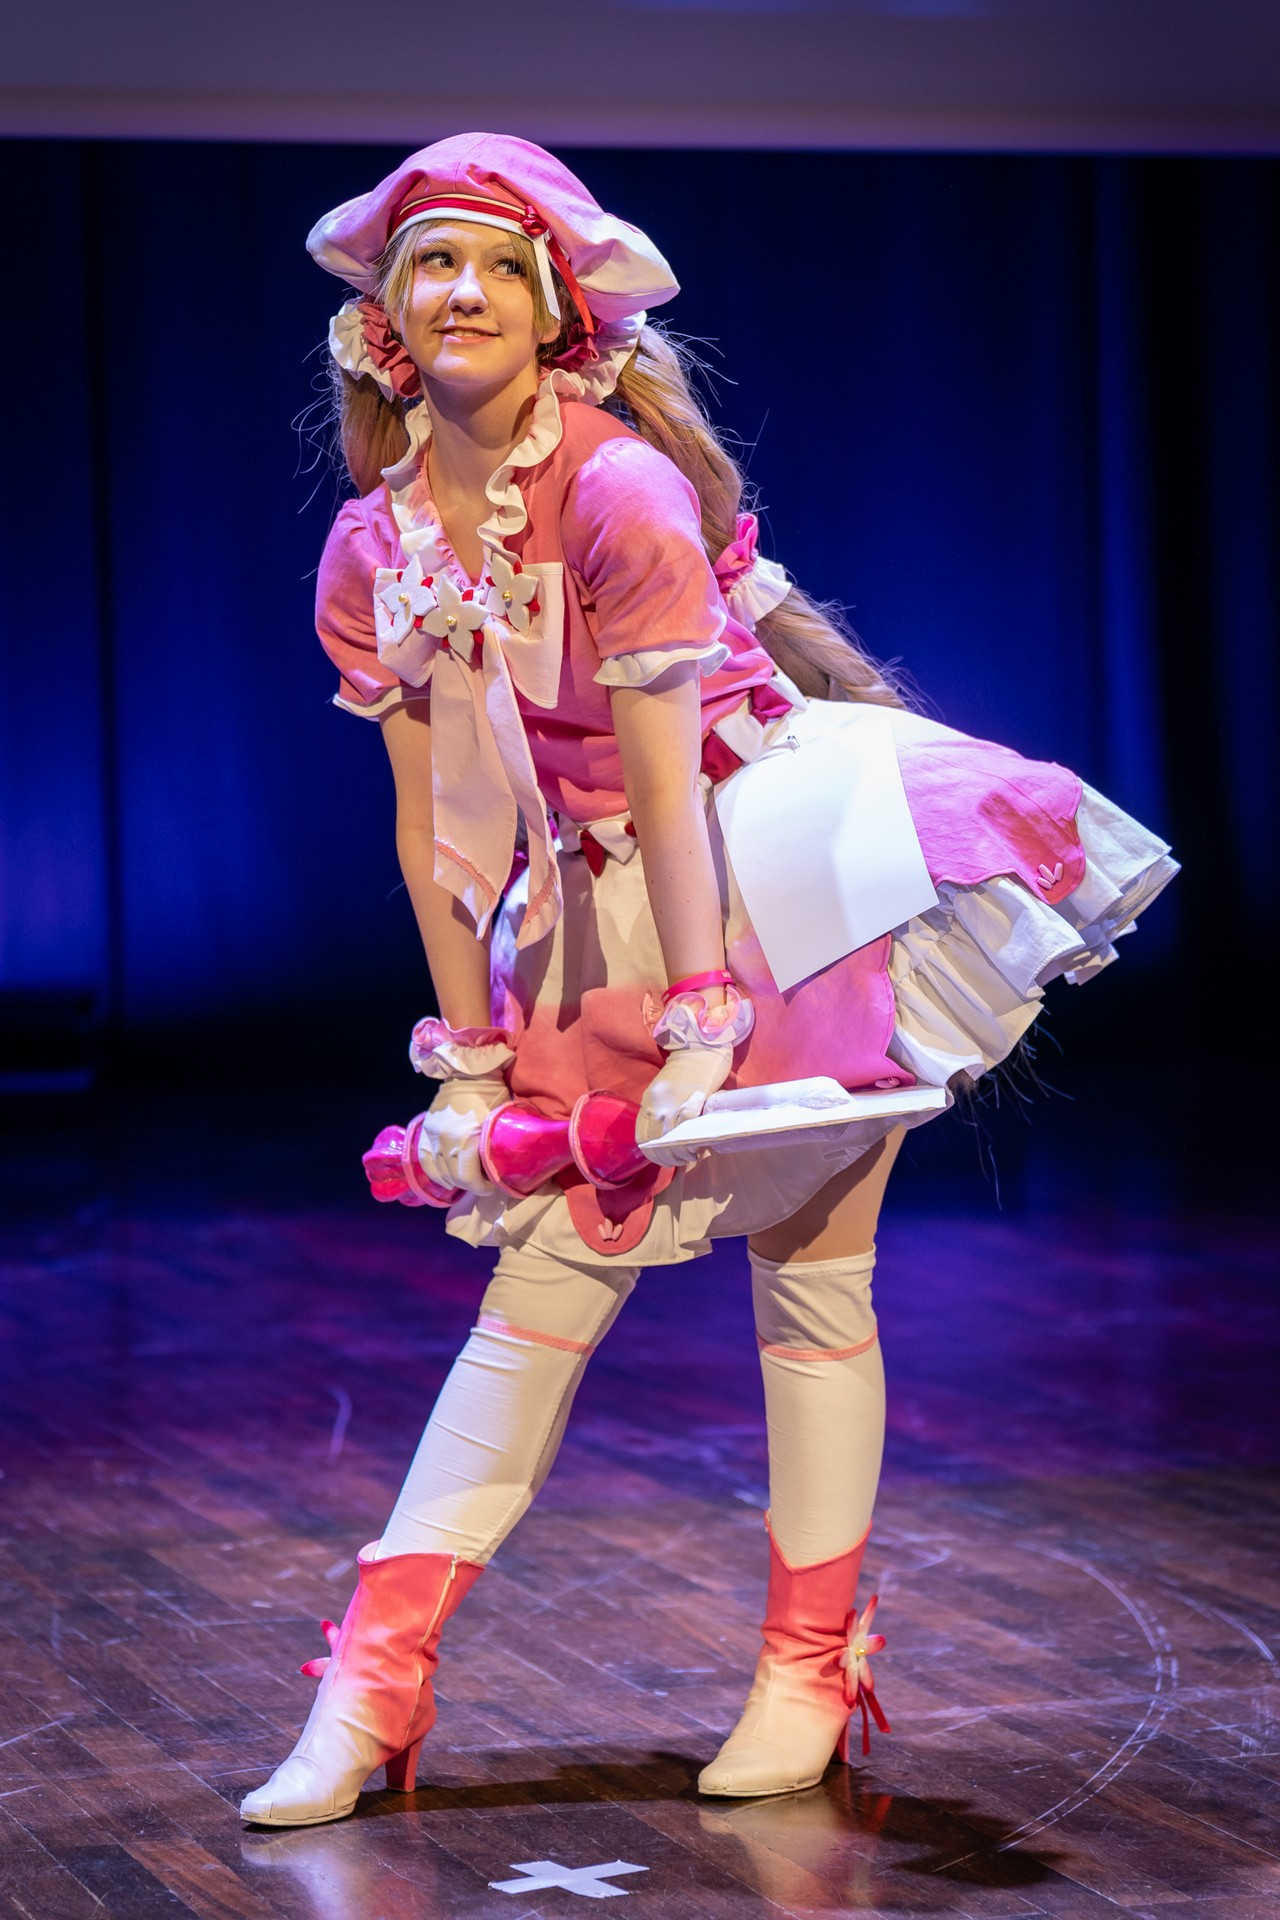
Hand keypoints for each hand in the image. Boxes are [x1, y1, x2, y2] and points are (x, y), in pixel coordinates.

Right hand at [416, 1076, 509, 1195]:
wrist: (470, 1072)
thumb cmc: (493, 1096)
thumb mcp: (500, 1122)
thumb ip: (496, 1147)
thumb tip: (499, 1169)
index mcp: (467, 1139)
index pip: (468, 1178)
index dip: (480, 1188)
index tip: (491, 1186)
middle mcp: (446, 1140)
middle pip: (453, 1177)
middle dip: (468, 1184)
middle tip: (480, 1182)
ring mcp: (433, 1135)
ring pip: (437, 1171)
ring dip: (451, 1179)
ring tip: (464, 1178)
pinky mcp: (426, 1129)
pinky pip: (424, 1158)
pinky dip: (433, 1171)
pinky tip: (443, 1176)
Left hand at [635, 1041, 733, 1153]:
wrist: (701, 1048)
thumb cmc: (686, 1069)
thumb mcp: (663, 1089)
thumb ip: (660, 1109)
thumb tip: (665, 1136)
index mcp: (648, 1101)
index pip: (642, 1137)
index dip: (651, 1153)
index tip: (662, 1156)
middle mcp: (656, 1106)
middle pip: (656, 1143)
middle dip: (667, 1157)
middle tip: (678, 1159)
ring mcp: (673, 1106)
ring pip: (672, 1143)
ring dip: (681, 1155)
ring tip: (689, 1156)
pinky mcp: (692, 1105)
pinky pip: (688, 1134)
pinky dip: (692, 1146)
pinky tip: (697, 1148)